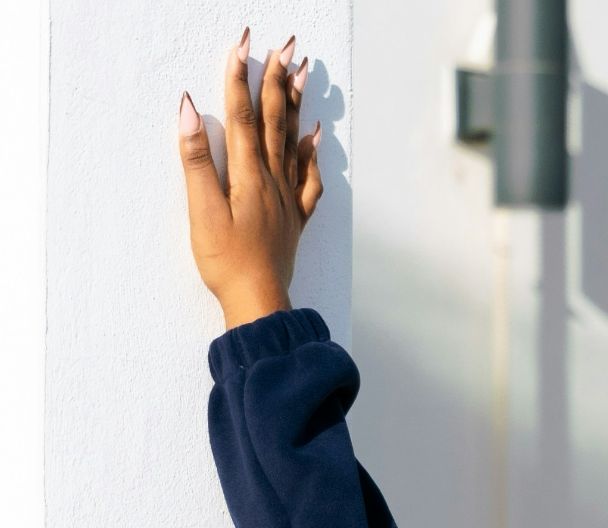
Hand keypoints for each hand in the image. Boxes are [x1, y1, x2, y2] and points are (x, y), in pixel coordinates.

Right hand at [178, 26, 324, 330]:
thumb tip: (188, 110)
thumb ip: (196, 158)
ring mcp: (287, 198)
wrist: (259, 301)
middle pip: (274, 121)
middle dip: (277, 80)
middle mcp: (273, 179)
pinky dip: (313, 153)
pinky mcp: (293, 218)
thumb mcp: (202, 209)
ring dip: (296, 106)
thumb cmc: (226, 260)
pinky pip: (309, 178)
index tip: (244, 44)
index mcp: (249, 173)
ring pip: (294, 141)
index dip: (241, 77)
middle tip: (286, 46)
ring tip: (304, 75)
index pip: (242, 114)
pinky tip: (316, 138)